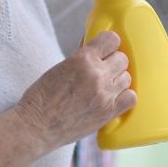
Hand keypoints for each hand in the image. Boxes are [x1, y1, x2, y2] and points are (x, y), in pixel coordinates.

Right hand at [15, 31, 134, 149]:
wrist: (37, 127)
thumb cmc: (43, 97)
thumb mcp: (61, 67)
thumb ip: (82, 55)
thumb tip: (95, 44)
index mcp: (83, 59)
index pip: (112, 39)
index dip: (109, 44)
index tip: (105, 50)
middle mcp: (97, 74)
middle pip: (122, 59)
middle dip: (112, 63)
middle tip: (102, 71)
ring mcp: (105, 94)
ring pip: (127, 77)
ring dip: (117, 80)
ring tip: (104, 87)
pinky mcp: (108, 112)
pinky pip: (131, 97)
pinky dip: (124, 97)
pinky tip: (112, 98)